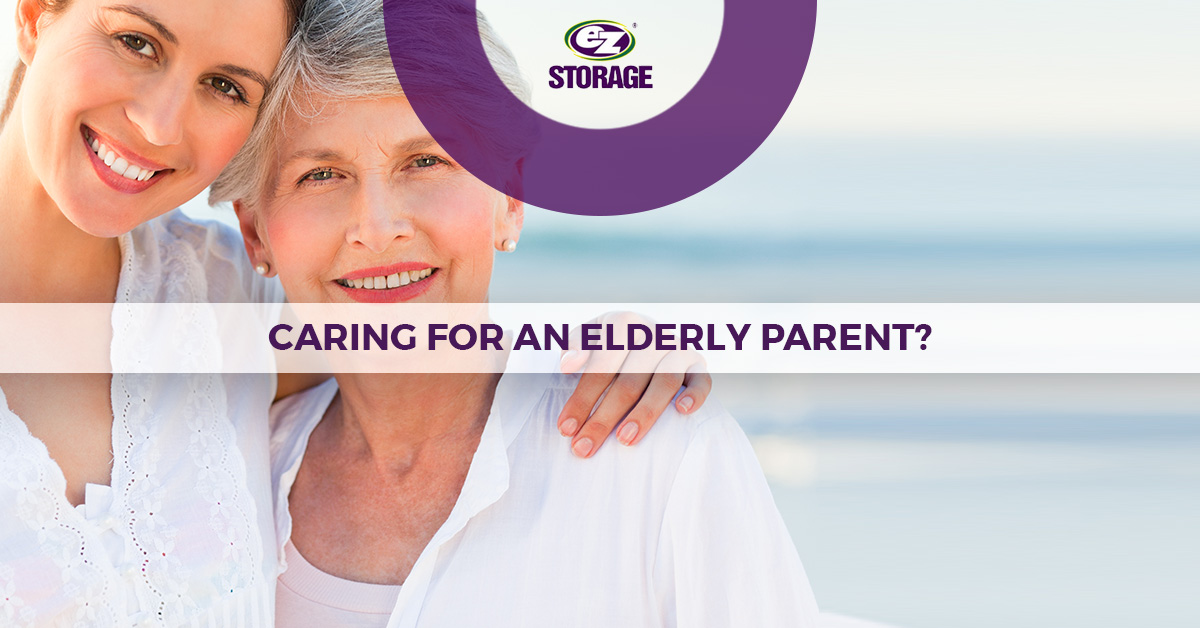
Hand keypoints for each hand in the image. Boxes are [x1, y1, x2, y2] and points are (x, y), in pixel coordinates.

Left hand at [555, 312, 712, 457]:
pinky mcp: (698, 364)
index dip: (581, 399)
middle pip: (628, 381)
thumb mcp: (590, 335)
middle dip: (603, 418)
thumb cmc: (610, 342)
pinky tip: (682, 412)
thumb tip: (568, 364)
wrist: (645, 333)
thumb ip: (576, 346)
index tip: (565, 429)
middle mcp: (653, 334)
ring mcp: (678, 349)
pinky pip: (702, 379)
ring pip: (664, 383)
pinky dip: (695, 394)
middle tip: (584, 447)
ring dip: (645, 413)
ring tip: (624, 440)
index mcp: (623, 323)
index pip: (600, 366)